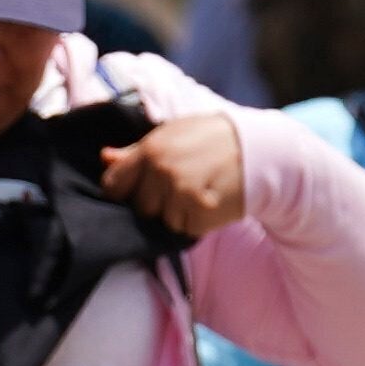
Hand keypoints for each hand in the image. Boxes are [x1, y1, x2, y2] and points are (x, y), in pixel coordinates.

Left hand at [98, 106, 251, 242]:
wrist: (259, 150)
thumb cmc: (210, 139)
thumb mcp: (172, 134)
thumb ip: (136, 151)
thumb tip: (105, 158)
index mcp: (151, 150)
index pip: (114, 184)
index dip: (122, 192)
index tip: (136, 191)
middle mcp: (163, 172)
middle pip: (140, 208)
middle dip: (156, 204)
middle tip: (180, 188)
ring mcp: (183, 195)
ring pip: (164, 222)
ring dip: (179, 215)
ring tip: (198, 193)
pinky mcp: (202, 215)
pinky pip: (187, 230)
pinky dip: (196, 223)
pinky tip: (210, 202)